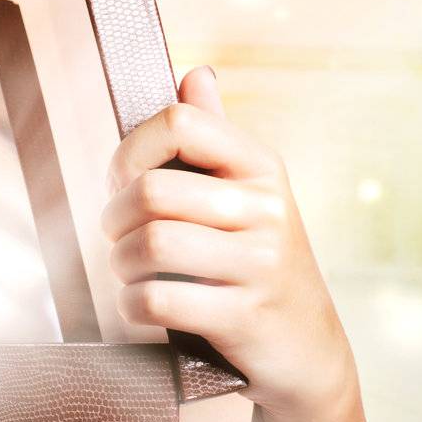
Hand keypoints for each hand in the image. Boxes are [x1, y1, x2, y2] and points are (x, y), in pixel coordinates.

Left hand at [98, 65, 359, 421]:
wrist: (308, 349)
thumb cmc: (258, 260)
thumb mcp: (248, 192)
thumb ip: (216, 134)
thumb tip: (196, 72)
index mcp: (259, 165)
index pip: (180, 123)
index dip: (131, 150)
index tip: (121, 180)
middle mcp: (266, 207)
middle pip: (152, 191)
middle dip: (113, 219)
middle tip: (116, 237)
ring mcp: (260, 262)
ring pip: (150, 245)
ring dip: (121, 264)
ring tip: (128, 270)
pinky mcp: (245, 316)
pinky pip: (159, 300)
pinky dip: (132, 305)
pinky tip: (140, 305)